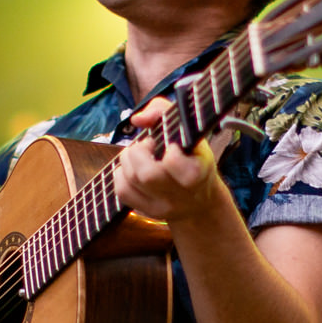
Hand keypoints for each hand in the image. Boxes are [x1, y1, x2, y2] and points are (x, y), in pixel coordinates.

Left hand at [114, 98, 222, 222]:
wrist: (201, 200)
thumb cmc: (192, 156)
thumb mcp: (188, 130)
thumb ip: (163, 110)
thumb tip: (137, 120)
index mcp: (197, 173)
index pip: (173, 163)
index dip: (167, 151)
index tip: (171, 145)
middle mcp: (181, 194)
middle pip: (147, 174)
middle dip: (139, 152)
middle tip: (148, 145)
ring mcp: (163, 206)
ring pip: (131, 181)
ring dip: (127, 159)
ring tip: (139, 153)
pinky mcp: (149, 212)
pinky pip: (122, 192)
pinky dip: (120, 175)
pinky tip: (132, 168)